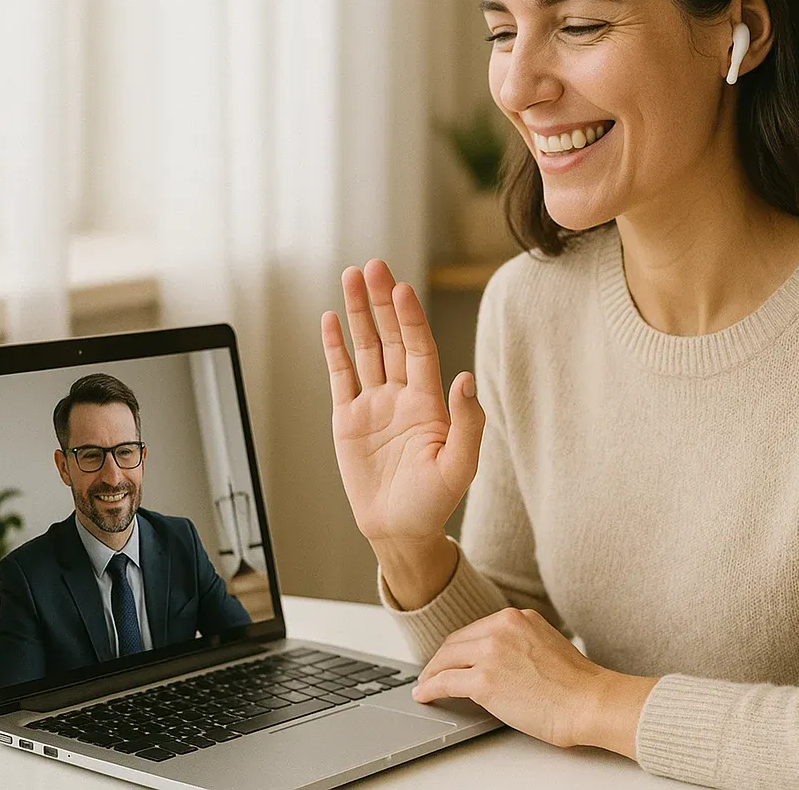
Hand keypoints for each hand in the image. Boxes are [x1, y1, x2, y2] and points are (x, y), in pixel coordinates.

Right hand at [320, 259, 485, 544]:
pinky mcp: (347, 419)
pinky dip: (335, 347)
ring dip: (359, 313)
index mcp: (429, 401)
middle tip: (373, 266)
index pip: (418, 348)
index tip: (401, 288)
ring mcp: (373, 403)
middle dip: (382, 302)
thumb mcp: (459, 467)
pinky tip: (332, 319)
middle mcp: (400, 394)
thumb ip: (466, 423)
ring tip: (351, 278)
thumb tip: (464, 379)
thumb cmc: (433, 502)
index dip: (410, 318)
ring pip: (364, 348)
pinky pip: (341, 375)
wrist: (399, 531)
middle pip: (389, 337)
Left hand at [412, 608, 626, 750]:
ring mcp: (490, 652)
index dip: (459, 647)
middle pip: (456, 642)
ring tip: (425, 685)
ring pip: (447, 660)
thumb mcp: (544, 642)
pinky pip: (445, 682)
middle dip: (442, 659)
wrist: (589, 701)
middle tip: (432, 672)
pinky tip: (425, 695)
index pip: (475, 630)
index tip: (452, 658)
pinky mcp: (484, 681)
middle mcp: (500, 627)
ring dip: (432, 673)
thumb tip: (497, 657)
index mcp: (515, 617)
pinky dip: (430, 688)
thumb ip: (518, 641)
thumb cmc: (575, 683)